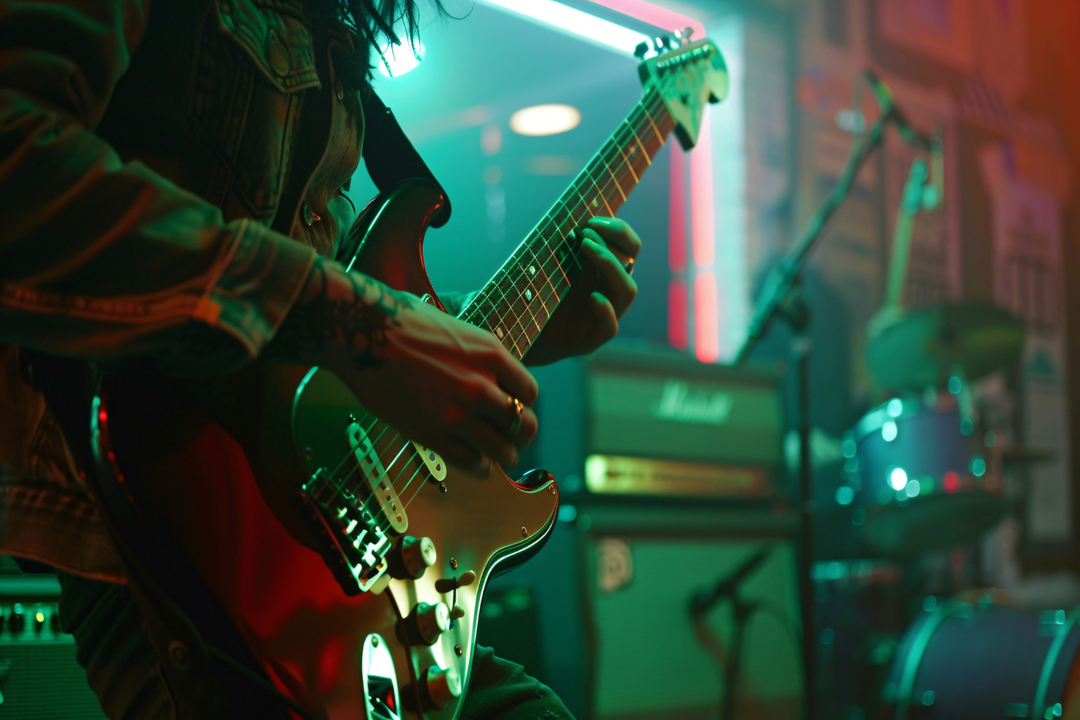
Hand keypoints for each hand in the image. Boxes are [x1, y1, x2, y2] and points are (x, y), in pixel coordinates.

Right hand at [270, 257, 538, 473]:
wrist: (362, 331)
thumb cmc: (402, 320)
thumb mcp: (457, 327)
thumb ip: (478, 355)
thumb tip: (488, 370)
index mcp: (491, 354)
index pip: (530, 393)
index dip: (524, 404)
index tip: (515, 408)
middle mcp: (482, 385)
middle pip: (522, 424)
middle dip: (521, 435)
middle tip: (515, 440)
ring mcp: (458, 413)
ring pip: (503, 450)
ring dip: (505, 457)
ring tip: (501, 458)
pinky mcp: (433, 434)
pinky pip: (472, 463)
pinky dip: (480, 468)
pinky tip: (477, 465)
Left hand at [525, 216, 640, 365]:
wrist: (520, 337)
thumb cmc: (534, 297)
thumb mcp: (547, 266)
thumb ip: (560, 245)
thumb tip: (563, 215)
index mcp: (603, 270)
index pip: (629, 246)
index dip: (618, 230)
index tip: (590, 220)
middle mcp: (608, 290)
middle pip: (631, 260)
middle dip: (611, 241)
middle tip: (583, 234)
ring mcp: (604, 315)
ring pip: (627, 290)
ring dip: (610, 264)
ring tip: (585, 247)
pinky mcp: (591, 339)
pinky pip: (610, 327)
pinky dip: (606, 310)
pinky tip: (594, 297)